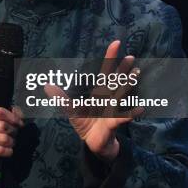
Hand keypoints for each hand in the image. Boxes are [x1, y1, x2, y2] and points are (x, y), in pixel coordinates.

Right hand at [0, 104, 23, 185]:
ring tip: (10, 142)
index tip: (19, 122)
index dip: (13, 117)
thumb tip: (17, 113)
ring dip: (11, 141)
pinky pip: (0, 149)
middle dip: (13, 130)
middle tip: (14, 134)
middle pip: (2, 125)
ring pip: (3, 138)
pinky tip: (7, 150)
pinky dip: (7, 151)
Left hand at [45, 40, 142, 161]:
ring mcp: (112, 110)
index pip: (104, 72)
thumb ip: (61, 98)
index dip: (109, 58)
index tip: (116, 43)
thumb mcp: (71, 111)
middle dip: (122, 69)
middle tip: (131, 56)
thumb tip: (47, 85)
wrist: (93, 143)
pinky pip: (122, 117)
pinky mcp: (113, 123)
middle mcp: (108, 98)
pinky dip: (131, 113)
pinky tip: (140, 108)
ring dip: (128, 84)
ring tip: (136, 73)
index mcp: (98, 93)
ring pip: (121, 94)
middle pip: (115, 81)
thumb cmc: (85, 124)